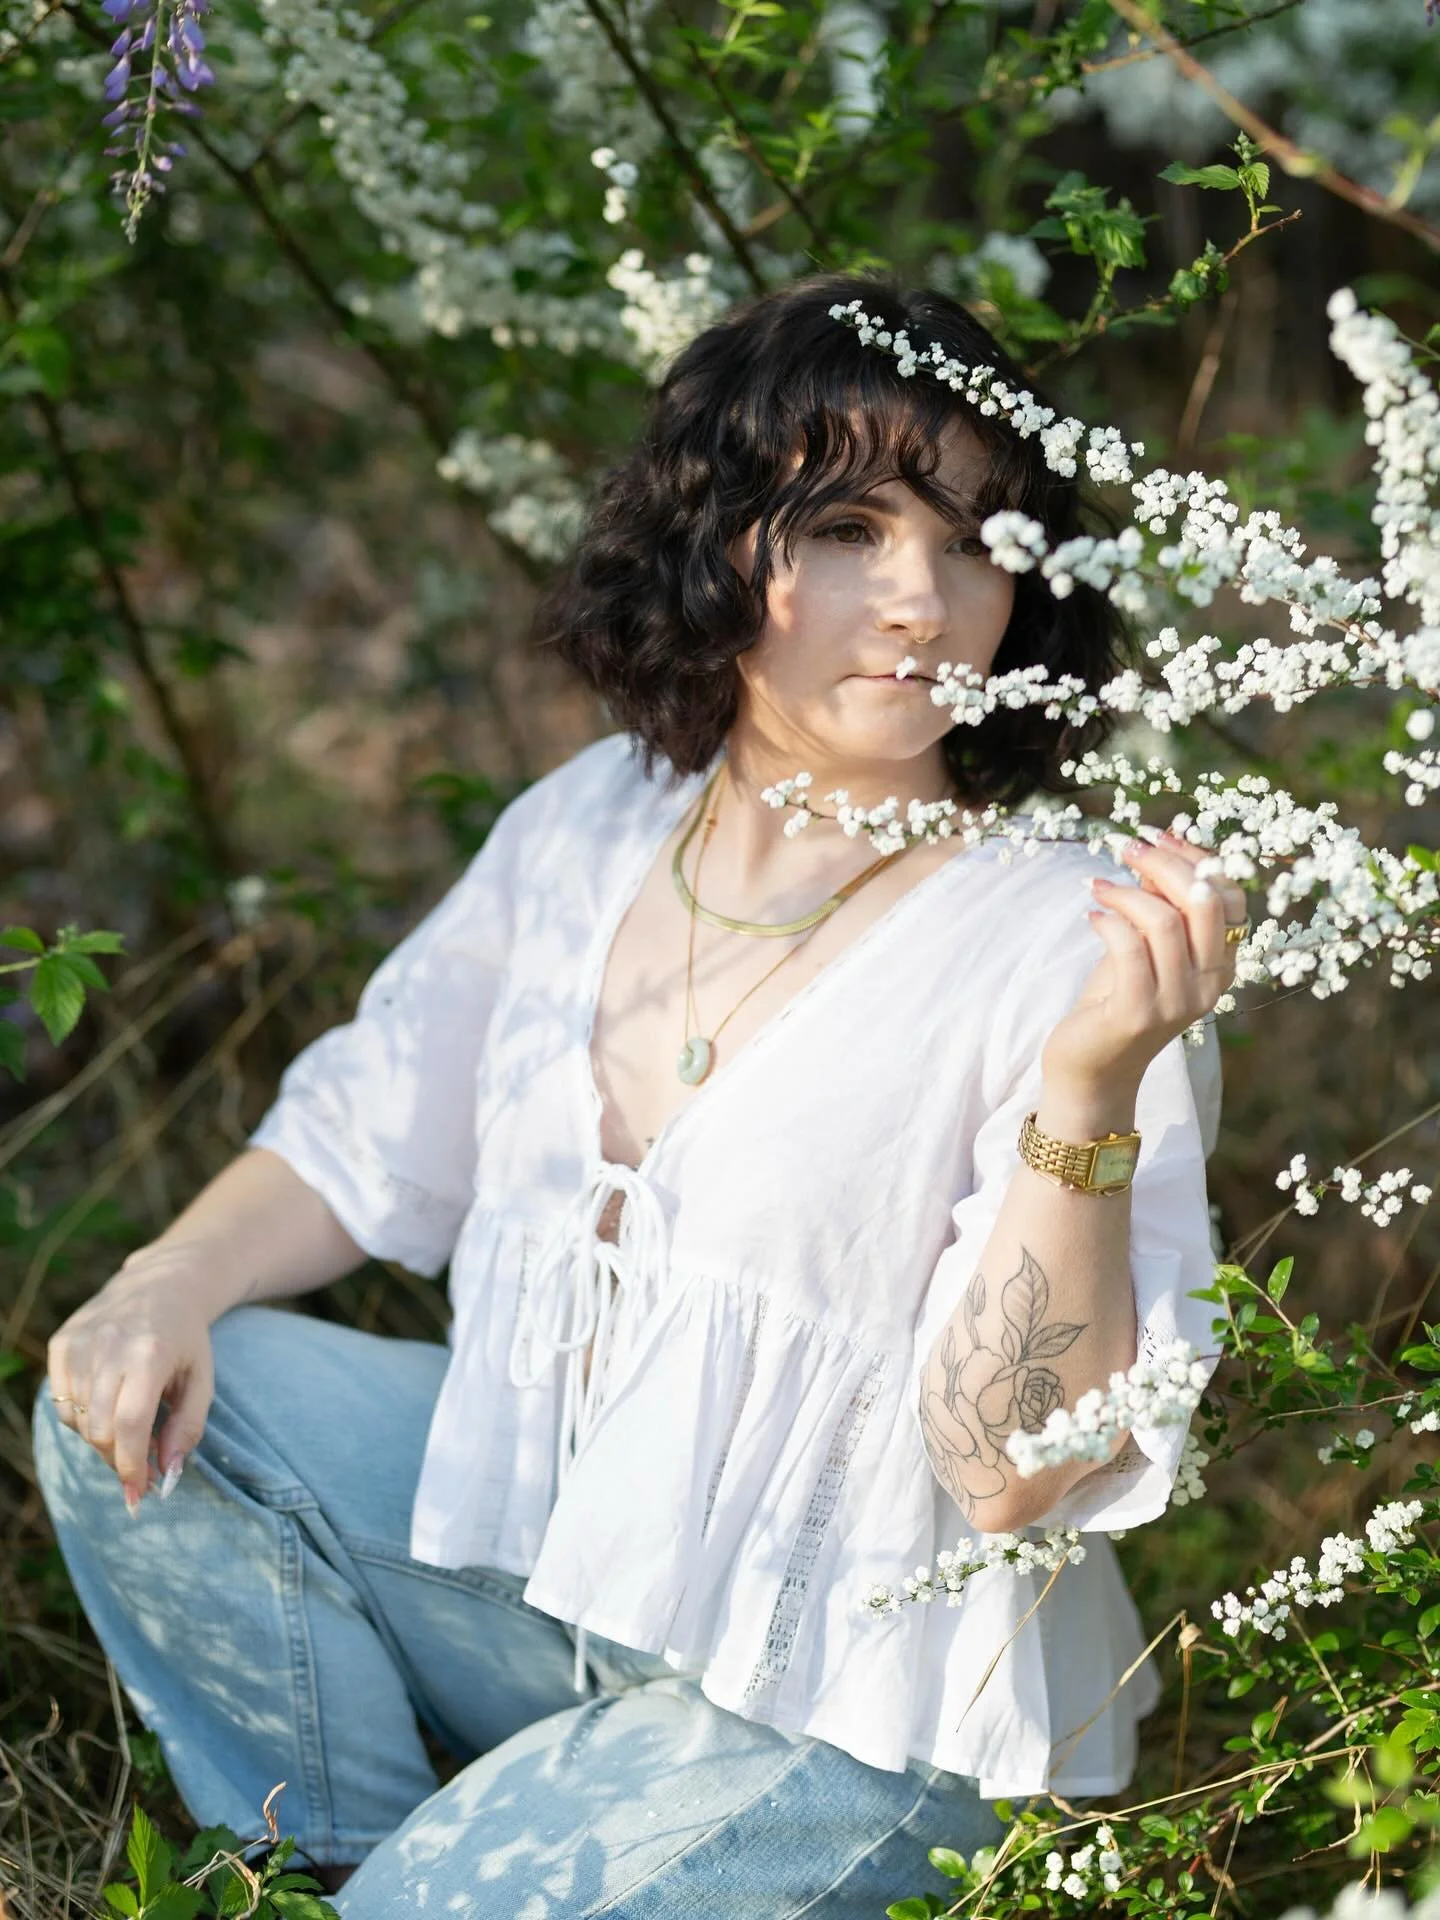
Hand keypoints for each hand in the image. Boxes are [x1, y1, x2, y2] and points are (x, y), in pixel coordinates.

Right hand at [46, 1247, 215, 1512]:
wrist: (162, 1283)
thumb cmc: (186, 1339)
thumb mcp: (201, 1380)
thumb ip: (188, 1428)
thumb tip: (168, 1475)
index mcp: (150, 1353)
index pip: (130, 1425)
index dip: (132, 1466)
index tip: (140, 1494)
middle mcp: (109, 1346)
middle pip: (99, 1429)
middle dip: (117, 1459)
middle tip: (139, 1469)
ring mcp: (80, 1343)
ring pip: (77, 1420)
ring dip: (102, 1440)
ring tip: (129, 1430)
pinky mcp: (61, 1343)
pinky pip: (61, 1402)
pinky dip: (81, 1417)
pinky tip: (106, 1405)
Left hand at [1039, 831, 1245, 1096]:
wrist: (1092, 1069)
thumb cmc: (1116, 999)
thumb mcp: (1143, 945)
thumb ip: (1158, 904)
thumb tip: (1157, 850)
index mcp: (1221, 965)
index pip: (1232, 897)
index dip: (1199, 859)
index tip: (1160, 835)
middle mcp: (1209, 984)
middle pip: (1205, 902)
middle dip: (1165, 863)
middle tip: (1127, 847)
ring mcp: (1176, 1002)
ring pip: (1165, 922)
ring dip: (1127, 892)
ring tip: (1099, 887)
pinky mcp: (1137, 1013)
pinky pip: (1129, 948)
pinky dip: (1109, 921)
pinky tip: (1092, 916)